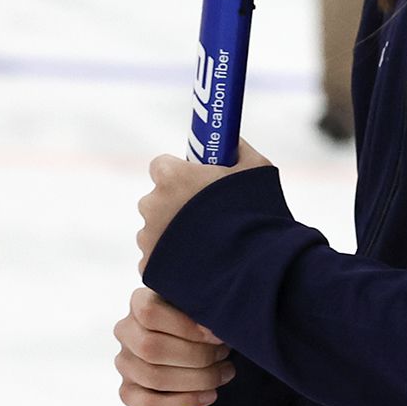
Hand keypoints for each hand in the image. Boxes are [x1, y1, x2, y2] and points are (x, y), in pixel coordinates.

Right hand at [113, 287, 232, 405]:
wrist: (206, 342)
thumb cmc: (207, 318)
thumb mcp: (204, 302)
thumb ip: (204, 301)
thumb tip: (214, 314)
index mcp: (140, 301)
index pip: (149, 312)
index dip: (186, 326)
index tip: (217, 334)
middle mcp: (126, 331)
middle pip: (152, 348)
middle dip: (197, 356)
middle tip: (225, 355)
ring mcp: (125, 362)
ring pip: (153, 377)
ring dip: (197, 379)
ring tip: (224, 373)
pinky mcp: (129, 390)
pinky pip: (148, 405)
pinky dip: (183, 404)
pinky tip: (209, 396)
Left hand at [136, 142, 269, 269]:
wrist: (254, 266)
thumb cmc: (257, 213)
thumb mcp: (257, 168)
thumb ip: (238, 149)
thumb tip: (231, 140)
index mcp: (172, 176)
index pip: (161, 165)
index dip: (180, 172)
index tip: (197, 181)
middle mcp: (152, 204)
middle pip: (157, 199)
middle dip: (176, 205)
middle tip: (206, 216)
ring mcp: (148, 237)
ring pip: (156, 229)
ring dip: (173, 233)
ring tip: (208, 245)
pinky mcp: (149, 266)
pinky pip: (156, 257)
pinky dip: (171, 259)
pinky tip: (199, 264)